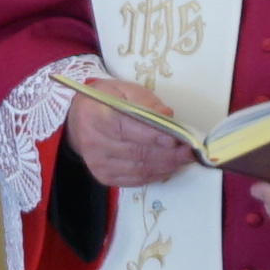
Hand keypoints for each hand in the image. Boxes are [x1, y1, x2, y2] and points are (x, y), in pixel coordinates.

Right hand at [62, 79, 196, 191]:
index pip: (125, 128)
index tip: (175, 138)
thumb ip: (145, 101)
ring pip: (138, 168)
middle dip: (167, 153)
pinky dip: (156, 174)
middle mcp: (93, 142)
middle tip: (190, 150)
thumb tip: (167, 116)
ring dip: (166, 165)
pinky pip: (135, 180)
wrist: (78, 120)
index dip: (152, 135)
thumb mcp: (124, 90)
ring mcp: (97, 163)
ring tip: (185, 158)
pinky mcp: (103, 176)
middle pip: (135, 152)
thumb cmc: (106, 101)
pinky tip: (169, 166)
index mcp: (95, 115)